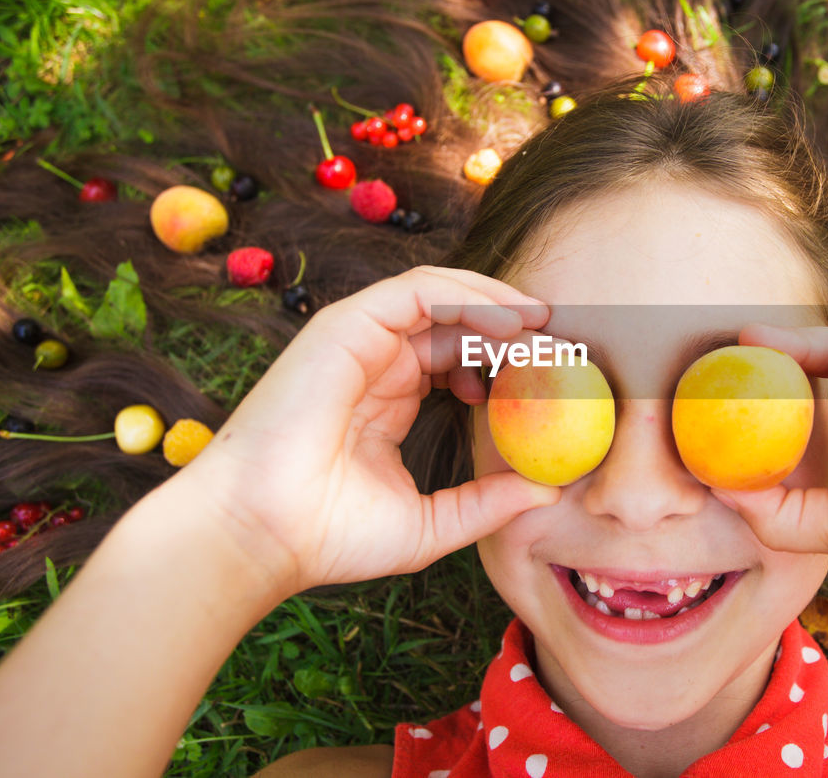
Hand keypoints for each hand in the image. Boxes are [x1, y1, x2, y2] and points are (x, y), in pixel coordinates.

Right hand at [172, 266, 559, 595]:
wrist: (262, 536)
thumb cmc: (330, 536)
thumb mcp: (431, 525)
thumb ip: (486, 503)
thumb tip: (548, 491)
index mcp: (390, 398)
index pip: (460, 357)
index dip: (512, 359)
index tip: (559, 377)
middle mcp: (377, 362)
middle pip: (458, 321)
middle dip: (516, 327)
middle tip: (565, 346)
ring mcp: (359, 340)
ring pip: (442, 295)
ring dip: (499, 304)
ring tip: (545, 328)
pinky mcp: (345, 325)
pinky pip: (418, 292)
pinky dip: (468, 297)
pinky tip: (510, 325)